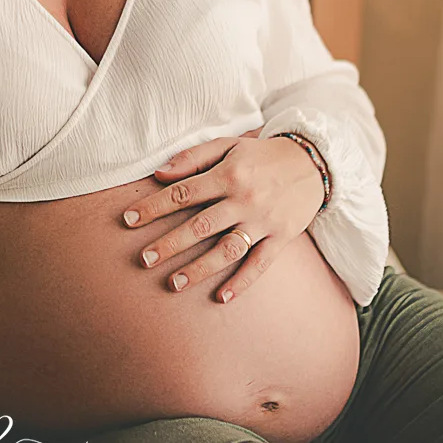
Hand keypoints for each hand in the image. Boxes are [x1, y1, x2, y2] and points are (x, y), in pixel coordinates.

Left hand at [119, 126, 322, 303]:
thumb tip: (159, 174)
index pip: (182, 193)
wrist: (314, 162)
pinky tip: (221, 297)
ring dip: (200, 268)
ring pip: (227, 248)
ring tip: (174, 283)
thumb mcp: (229, 145)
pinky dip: (241, 282)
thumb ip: (193, 157)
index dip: (153, 207)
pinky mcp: (281, 238)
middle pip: (200, 225)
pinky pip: (260, 264)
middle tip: (144, 259)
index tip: (128, 220)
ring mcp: (263, 221)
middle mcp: (244, 199)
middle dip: (170, 243)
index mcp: (228, 174)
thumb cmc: (262, 154)